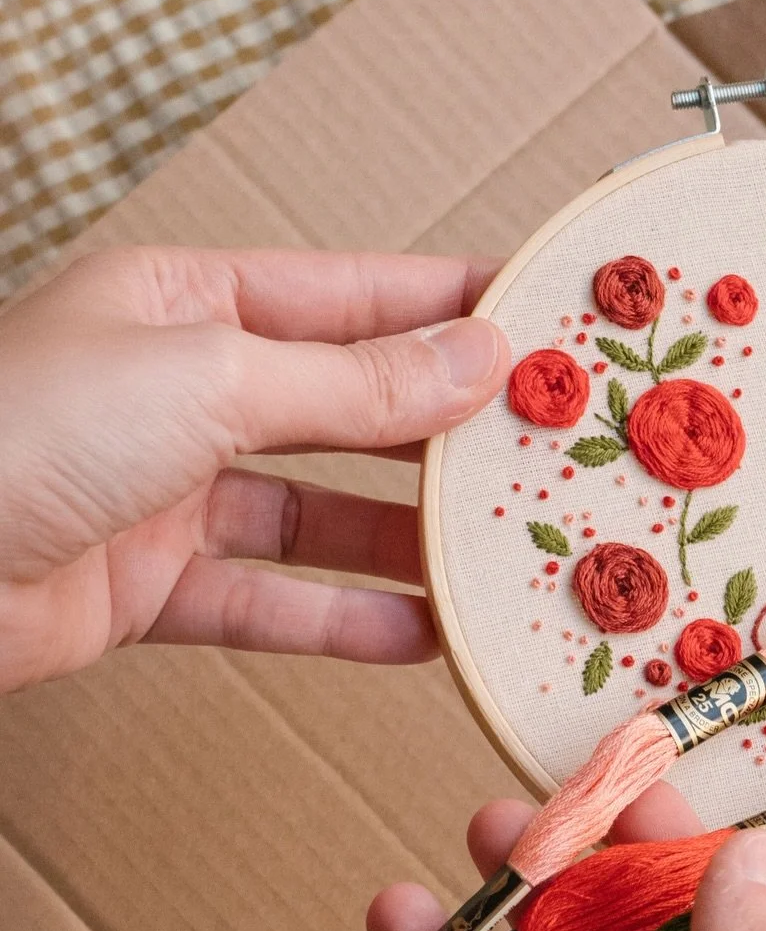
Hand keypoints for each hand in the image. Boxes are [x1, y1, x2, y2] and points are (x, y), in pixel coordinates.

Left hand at [0, 245, 507, 691]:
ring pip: (317, 514)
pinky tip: (420, 635)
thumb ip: (351, 381)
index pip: (351, 296)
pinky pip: (269, 600)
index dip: (449, 306)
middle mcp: (182, 391)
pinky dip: (342, 619)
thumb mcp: (212, 381)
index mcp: (188, 304)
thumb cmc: (21, 429)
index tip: (546, 321)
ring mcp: (166, 490)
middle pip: (344, 407)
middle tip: (548, 450)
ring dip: (406, 539)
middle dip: (442, 431)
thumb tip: (477, 356)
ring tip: (500, 553)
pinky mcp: (150, 586)